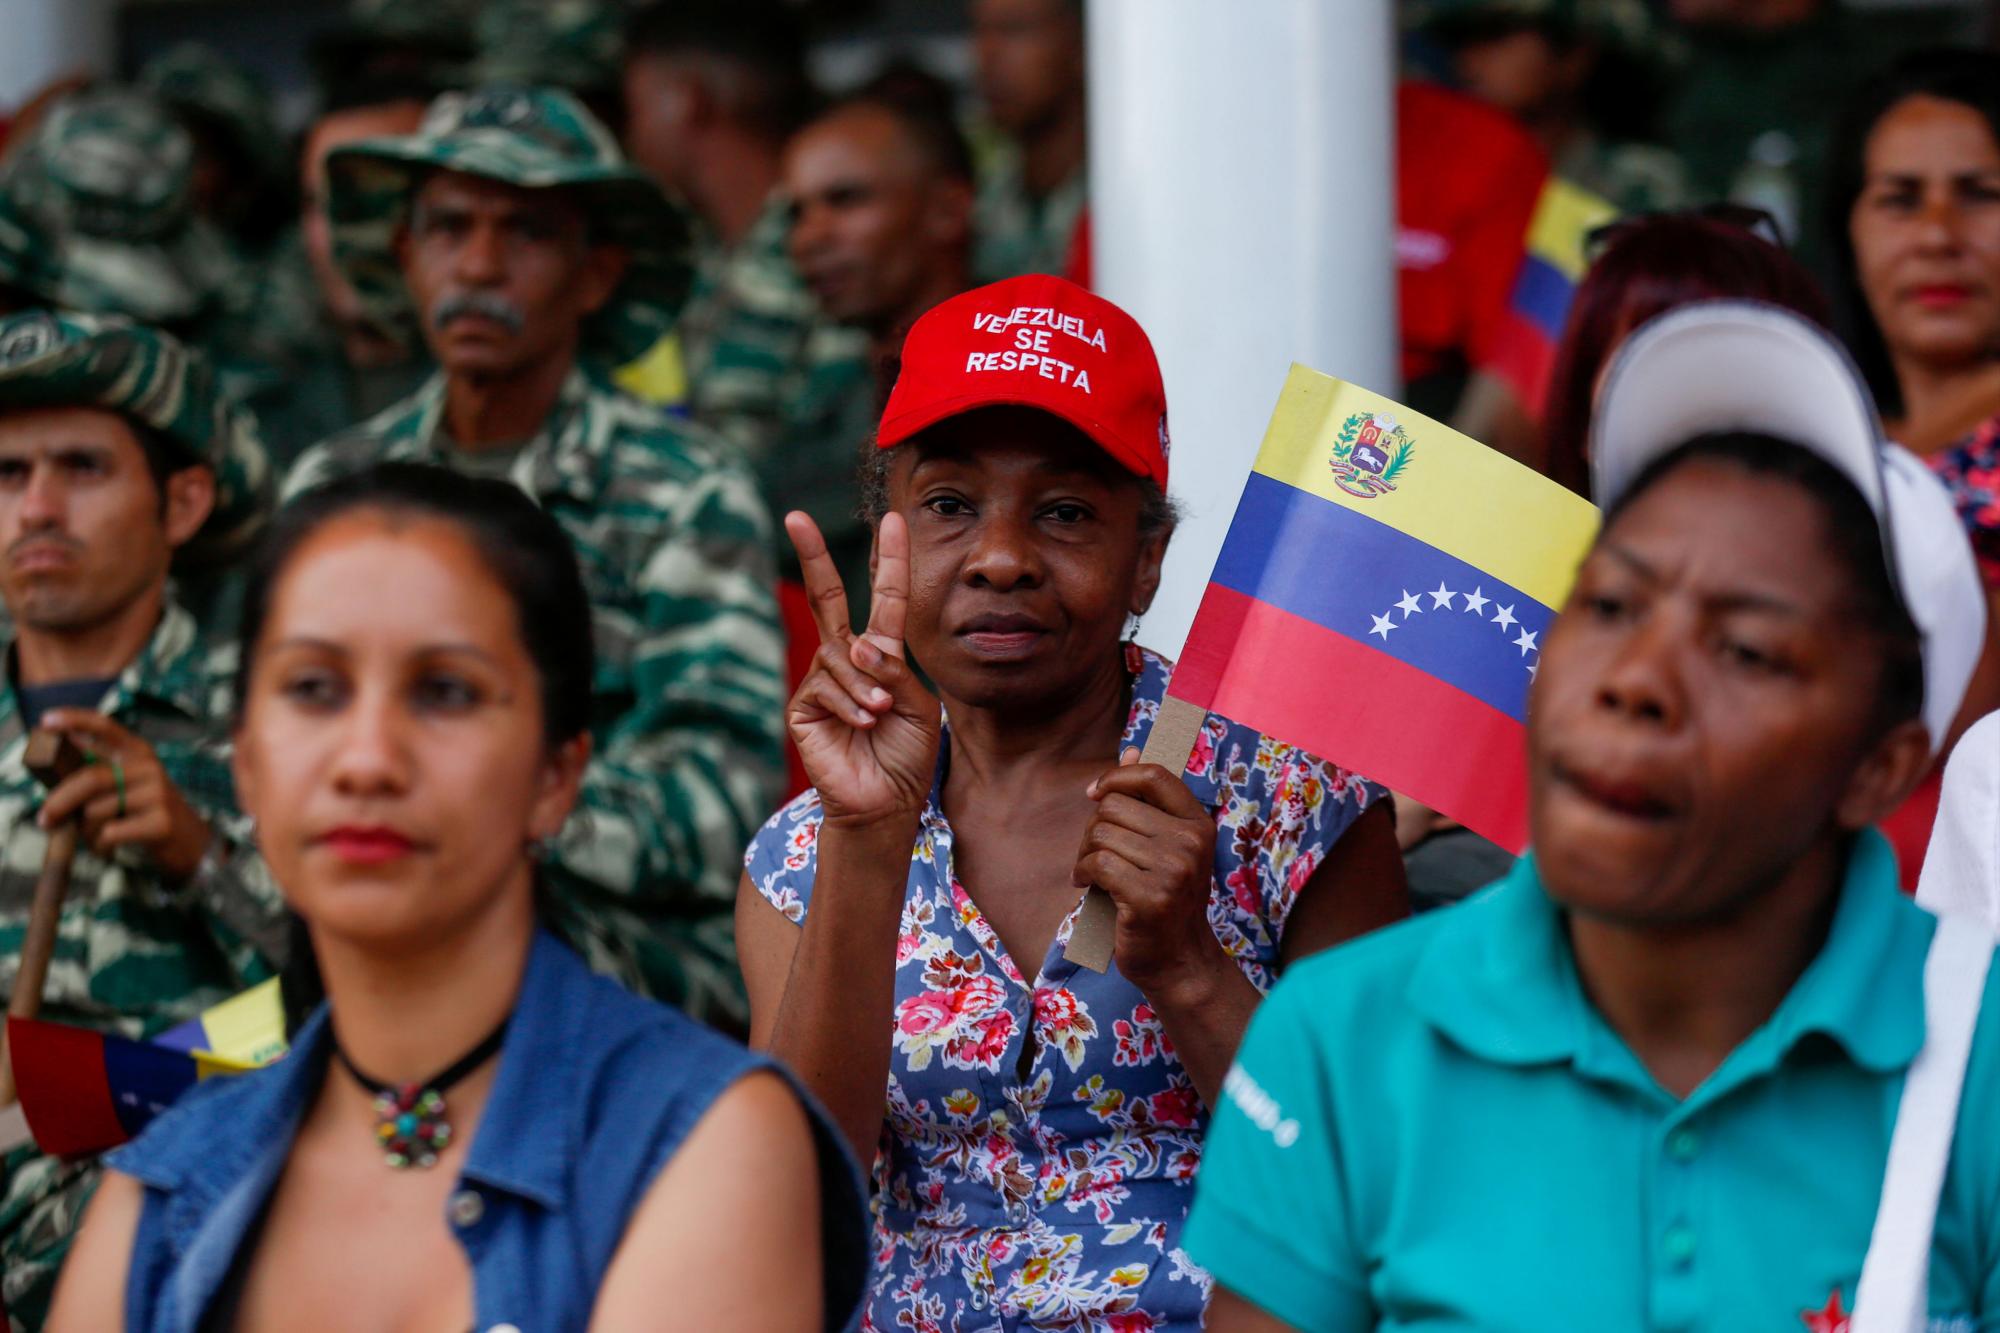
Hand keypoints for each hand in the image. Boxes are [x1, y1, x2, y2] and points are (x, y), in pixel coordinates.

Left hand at [35, 710, 211, 879]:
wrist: (190, 841)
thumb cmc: (145, 812)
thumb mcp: (126, 784)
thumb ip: (95, 772)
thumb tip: (49, 760)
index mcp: (137, 752)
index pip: (105, 726)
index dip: (75, 720)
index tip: (46, 721)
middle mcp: (149, 768)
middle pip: (91, 779)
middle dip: (60, 801)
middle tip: (44, 820)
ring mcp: (157, 794)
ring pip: (96, 811)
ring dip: (86, 830)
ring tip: (96, 837)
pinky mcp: (160, 822)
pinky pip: (110, 833)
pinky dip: (100, 845)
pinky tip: (109, 846)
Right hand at [785, 511, 940, 826]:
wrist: (886, 803)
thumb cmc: (906, 756)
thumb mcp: (919, 706)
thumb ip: (895, 671)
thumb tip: (858, 649)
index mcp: (883, 655)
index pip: (885, 599)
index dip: (890, 560)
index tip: (893, 520)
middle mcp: (849, 661)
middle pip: (828, 598)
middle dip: (812, 557)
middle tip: (795, 517)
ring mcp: (822, 682)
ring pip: (840, 657)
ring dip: (866, 685)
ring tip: (881, 714)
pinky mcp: (804, 708)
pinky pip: (825, 687)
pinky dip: (852, 705)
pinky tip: (863, 725)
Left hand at [1072, 748, 1223, 994]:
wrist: (1178, 961)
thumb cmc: (1164, 899)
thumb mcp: (1165, 846)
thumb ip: (1148, 802)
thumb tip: (1132, 751)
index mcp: (1198, 824)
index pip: (1154, 775)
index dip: (1116, 777)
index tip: (1095, 794)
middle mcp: (1191, 842)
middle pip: (1114, 805)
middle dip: (1093, 829)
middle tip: (1095, 856)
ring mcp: (1174, 870)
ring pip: (1101, 835)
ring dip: (1085, 855)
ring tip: (1092, 875)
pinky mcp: (1151, 897)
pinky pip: (1098, 864)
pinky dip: (1083, 874)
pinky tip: (1089, 888)